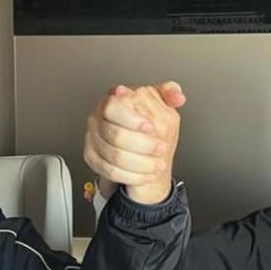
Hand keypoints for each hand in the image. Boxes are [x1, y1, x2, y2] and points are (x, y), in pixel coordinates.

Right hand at [84, 82, 184, 204]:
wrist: (134, 144)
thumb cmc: (146, 123)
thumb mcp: (159, 103)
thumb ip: (169, 94)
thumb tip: (178, 97)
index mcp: (112, 100)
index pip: (114, 108)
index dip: (133, 120)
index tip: (151, 128)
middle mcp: (97, 119)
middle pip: (116, 136)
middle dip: (144, 146)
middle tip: (161, 148)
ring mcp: (92, 139)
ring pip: (115, 157)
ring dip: (142, 163)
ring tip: (159, 164)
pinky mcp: (92, 158)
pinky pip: (111, 172)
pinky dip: (133, 176)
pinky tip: (147, 174)